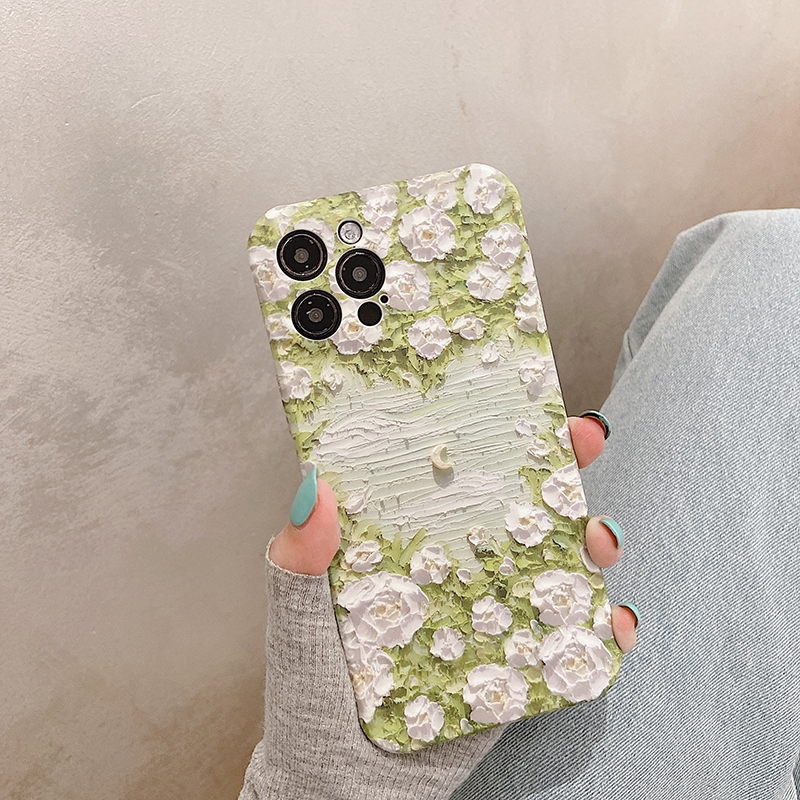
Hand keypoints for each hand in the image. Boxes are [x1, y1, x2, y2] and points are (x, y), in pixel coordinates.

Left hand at [240, 415, 636, 799]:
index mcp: (405, 539)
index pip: (450, 471)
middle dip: (557, 469)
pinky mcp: (515, 668)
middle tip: (584, 444)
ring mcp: (491, 614)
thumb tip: (312, 487)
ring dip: (590, 542)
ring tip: (599, 539)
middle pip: (516, 507)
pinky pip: (568, 640)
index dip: (485, 430)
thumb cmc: (311, 691)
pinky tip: (613, 621)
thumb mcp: (297, 618)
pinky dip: (599, 629)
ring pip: (554, 564)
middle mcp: (455, 566)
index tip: (516, 394)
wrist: (341, 787)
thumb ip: (300, 561)